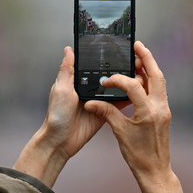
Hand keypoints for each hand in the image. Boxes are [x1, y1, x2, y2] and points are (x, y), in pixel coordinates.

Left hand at [13, 46, 128, 186]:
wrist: (61, 141)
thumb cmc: (56, 116)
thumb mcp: (61, 89)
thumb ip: (67, 70)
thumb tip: (68, 50)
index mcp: (78, 81)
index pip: (94, 66)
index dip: (104, 59)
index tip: (117, 51)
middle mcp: (89, 90)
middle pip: (108, 76)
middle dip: (119, 70)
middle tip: (132, 63)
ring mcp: (99, 101)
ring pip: (115, 89)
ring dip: (125, 83)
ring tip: (136, 76)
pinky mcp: (105, 112)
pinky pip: (118, 104)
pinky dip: (127, 99)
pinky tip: (135, 93)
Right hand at [84, 41, 189, 192]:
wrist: (155, 171)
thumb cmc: (138, 156)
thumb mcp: (120, 133)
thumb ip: (107, 113)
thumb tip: (92, 102)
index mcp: (149, 112)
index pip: (134, 86)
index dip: (118, 80)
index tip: (106, 81)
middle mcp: (160, 108)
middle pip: (156, 75)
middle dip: (147, 58)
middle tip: (137, 46)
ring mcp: (164, 110)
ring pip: (159, 81)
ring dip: (150, 68)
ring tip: (138, 57)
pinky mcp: (164, 113)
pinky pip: (158, 91)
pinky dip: (150, 81)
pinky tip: (140, 78)